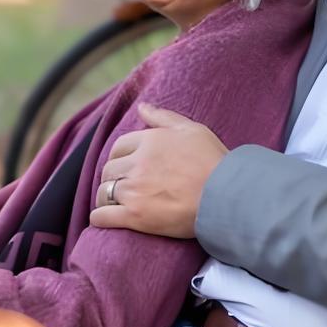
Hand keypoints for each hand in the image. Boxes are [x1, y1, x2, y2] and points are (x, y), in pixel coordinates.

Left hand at [90, 103, 227, 238]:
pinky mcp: (135, 216)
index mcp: (149, 141)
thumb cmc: (214, 162)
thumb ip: (164, 117)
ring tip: (114, 204)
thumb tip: (142, 107)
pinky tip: (102, 219)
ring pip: (103, 192)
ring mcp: (134, 190)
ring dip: (106, 197)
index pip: (118, 147)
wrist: (227, 197)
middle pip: (109, 170)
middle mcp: (137, 164)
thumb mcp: (192, 130)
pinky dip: (99, 218)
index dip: (119, 158)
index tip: (126, 167)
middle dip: (113, 178)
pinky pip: (103, 216)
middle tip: (122, 187)